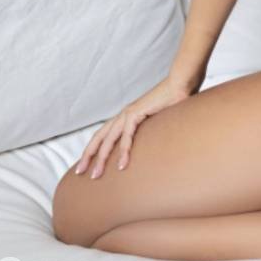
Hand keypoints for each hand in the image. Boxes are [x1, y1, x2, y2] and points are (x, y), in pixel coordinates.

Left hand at [74, 75, 194, 177]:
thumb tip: (152, 150)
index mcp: (125, 117)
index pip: (103, 135)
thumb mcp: (157, 124)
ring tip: (96, 175)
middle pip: (99, 137)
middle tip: (80, 173)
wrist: (180, 85)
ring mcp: (128, 113)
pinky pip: (126, 136)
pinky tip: (122, 165)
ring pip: (108, 139)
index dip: (93, 149)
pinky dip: (123, 151)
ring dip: (101, 158)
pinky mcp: (136, 113)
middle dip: (88, 156)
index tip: (86, 165)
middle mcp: (123, 115)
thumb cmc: (172, 104)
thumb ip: (150, 134)